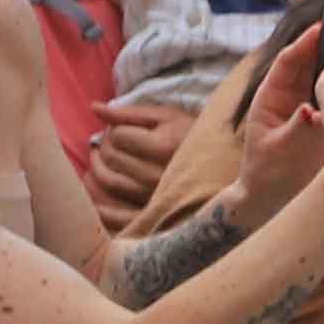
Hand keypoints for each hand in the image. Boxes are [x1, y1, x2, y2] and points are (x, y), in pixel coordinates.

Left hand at [87, 95, 192, 229]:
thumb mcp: (167, 116)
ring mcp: (156, 197)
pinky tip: (94, 194)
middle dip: (105, 146)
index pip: (118, 136)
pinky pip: (118, 214)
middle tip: (113, 143)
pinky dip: (100, 206)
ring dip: (97, 168)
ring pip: (110, 182)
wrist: (229, 166)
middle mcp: (159, 174)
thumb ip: (129, 113)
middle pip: (111, 158)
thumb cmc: (195, 135)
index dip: (114, 129)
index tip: (122, 129)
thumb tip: (94, 108)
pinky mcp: (155, 213)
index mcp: (164, 146)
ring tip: (104, 160)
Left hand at [221, 22, 323, 218]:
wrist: (268, 196)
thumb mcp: (279, 149)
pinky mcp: (320, 120)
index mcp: (271, 98)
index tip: (322, 28)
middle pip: (308, 64)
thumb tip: (312, 110)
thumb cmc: (267, 173)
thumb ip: (296, 128)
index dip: (304, 44)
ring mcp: (305, 107)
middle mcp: (288, 98)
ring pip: (322, 79)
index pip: (288, 62)